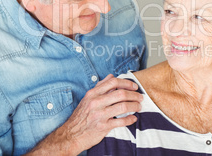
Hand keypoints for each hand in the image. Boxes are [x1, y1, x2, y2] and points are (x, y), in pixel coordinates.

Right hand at [26, 74, 142, 154]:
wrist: (71, 135)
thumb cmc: (81, 116)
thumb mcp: (88, 98)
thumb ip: (100, 86)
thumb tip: (111, 75)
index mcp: (93, 93)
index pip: (113, 82)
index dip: (126, 83)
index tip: (134, 86)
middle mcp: (96, 102)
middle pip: (121, 94)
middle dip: (134, 95)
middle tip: (140, 97)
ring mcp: (100, 115)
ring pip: (123, 107)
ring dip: (134, 106)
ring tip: (139, 107)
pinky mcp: (103, 127)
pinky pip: (121, 121)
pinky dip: (130, 119)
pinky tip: (133, 118)